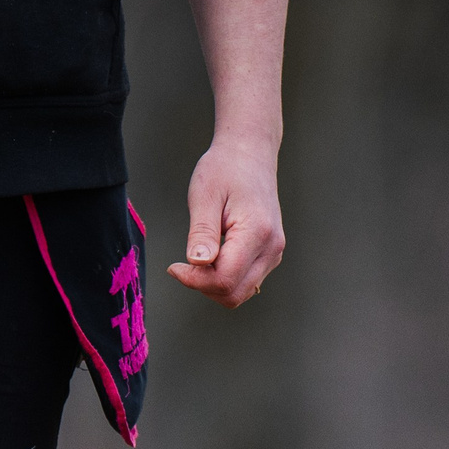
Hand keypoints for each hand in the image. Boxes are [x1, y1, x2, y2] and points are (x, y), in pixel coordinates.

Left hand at [169, 139, 284, 308]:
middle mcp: (271, 248)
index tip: (175, 267)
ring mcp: (273, 253)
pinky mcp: (269, 254)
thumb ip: (202, 233)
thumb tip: (197, 264)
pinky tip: (212, 257)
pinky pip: (245, 282)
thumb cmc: (225, 169)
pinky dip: (224, 278)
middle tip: (184, 265)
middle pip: (234, 294)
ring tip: (199, 256)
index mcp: (257, 233)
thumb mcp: (205, 196)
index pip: (224, 279)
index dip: (194, 280)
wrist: (249, 153)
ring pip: (240, 292)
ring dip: (213, 284)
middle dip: (204, 286)